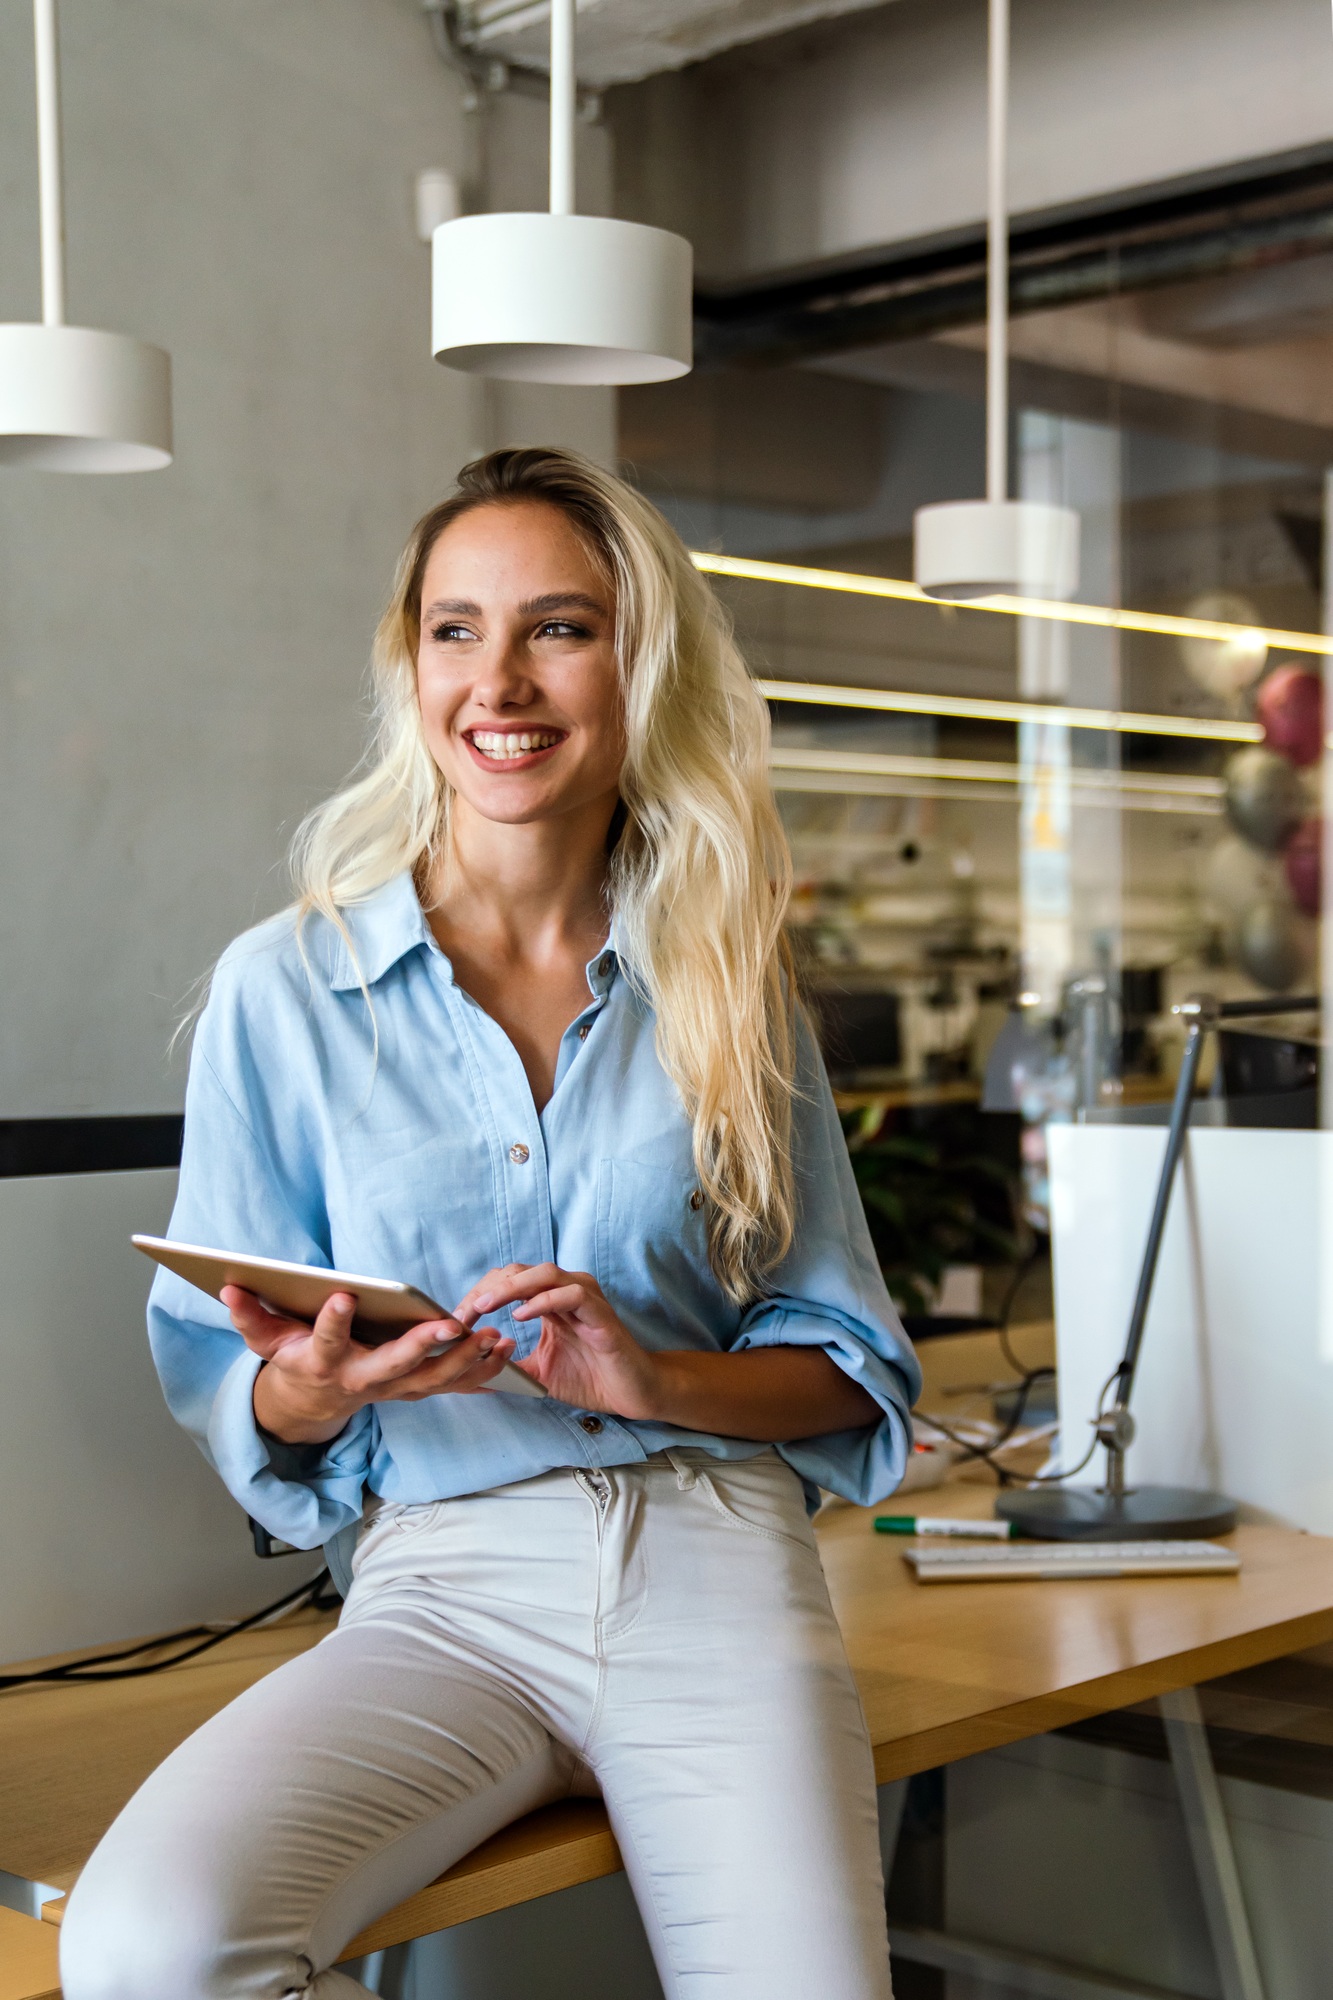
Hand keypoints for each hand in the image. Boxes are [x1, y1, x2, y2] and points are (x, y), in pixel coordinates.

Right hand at [225, 1286, 515, 1444]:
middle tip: (447, 1324)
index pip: (326, 1341)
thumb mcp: (265, 1340)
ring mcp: (391, 1388)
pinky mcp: (413, 1389)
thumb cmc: (295, 1359)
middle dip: (419, 1346)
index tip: (344, 1296)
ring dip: (463, 1360)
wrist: (315, 1401)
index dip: (332, 1321)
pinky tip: (503, 1350)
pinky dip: (478, 1371)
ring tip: (490, 1335)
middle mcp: (361, 1379)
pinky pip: (450, 1385)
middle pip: (392, 1366)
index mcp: (324, 1362)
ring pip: (430, 1380)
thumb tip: (228, 1287)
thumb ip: (249, 1315)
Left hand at [453, 1263, 663, 1418]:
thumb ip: (508, 1364)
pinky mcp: (601, 1315)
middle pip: (520, 1271)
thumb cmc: (590, 1378)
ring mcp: (586, 1299)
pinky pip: (571, 1294)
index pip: (508, 1281)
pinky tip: (521, 1316)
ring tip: (485, 1306)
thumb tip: (470, 1370)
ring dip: (510, 1287)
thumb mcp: (537, 1372)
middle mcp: (567, 1291)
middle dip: (488, 1288)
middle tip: (464, 1311)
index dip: (480, 1294)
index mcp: (550, 1300)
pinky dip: (543, 1300)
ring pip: (545, 1273)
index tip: (457, 1318)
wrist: (630, 1393)